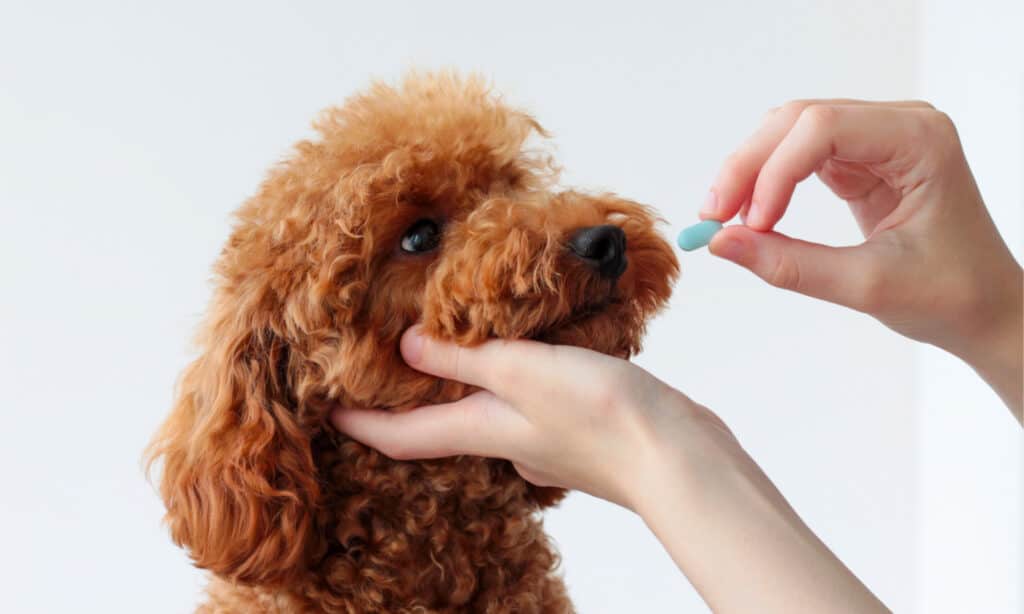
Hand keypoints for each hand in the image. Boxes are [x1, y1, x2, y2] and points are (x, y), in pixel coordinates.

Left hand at [331, 325, 730, 509]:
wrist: (679, 456)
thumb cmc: (603, 417)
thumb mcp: (521, 371)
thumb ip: (464, 356)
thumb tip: (404, 346)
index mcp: (482, 430)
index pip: (400, 435)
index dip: (358, 422)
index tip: (324, 407)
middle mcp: (506, 440)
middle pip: (440, 425)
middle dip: (411, 399)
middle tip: (388, 361)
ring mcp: (544, 439)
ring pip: (488, 410)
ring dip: (465, 384)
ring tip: (456, 344)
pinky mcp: (577, 428)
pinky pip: (528, 401)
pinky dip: (513, 379)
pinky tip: (531, 353)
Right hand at [702, 100, 1021, 417]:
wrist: (985, 308)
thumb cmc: (950, 295)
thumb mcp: (866, 285)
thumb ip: (789, 264)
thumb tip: (719, 244)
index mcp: (920, 141)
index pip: (824, 128)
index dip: (773, 171)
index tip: (748, 225)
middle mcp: (899, 126)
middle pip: (798, 120)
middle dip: (749, 166)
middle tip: (714, 217)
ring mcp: (878, 139)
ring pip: (789, 131)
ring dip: (750, 170)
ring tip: (724, 218)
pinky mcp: (860, 160)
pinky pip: (798, 154)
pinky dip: (766, 181)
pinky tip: (750, 213)